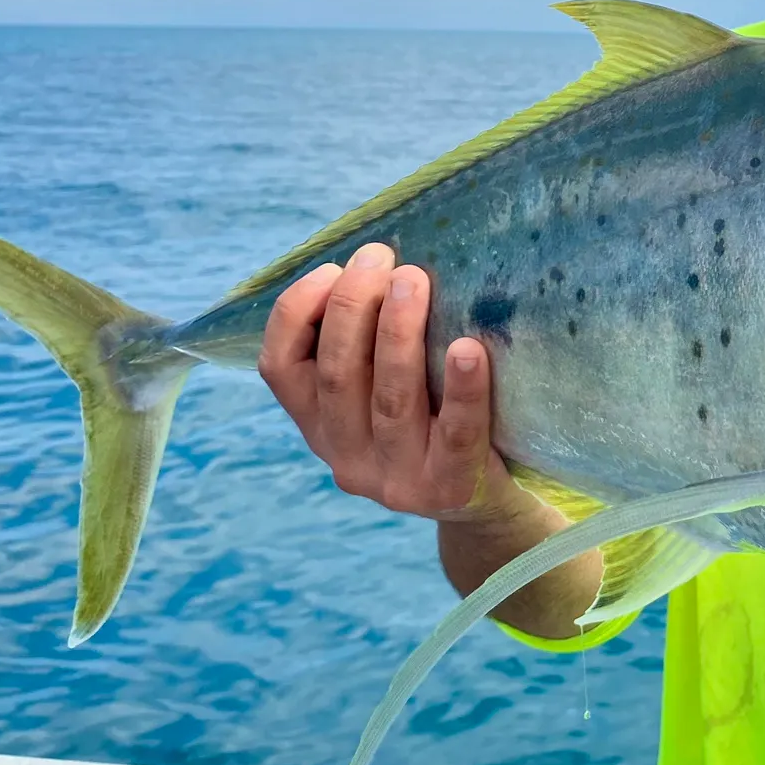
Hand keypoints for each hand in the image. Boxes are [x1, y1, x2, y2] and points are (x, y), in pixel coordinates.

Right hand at [258, 242, 538, 523]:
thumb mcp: (383, 392)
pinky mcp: (449, 488)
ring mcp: (396, 480)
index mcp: (319, 424)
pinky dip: (462, 389)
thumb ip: (367, 345)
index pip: (280, 368)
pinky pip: (456, 434)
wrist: (483, 506)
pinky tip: (469, 349)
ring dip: (397, 333)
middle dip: (352, 307)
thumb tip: (377, 261)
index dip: (296, 313)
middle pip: (337, 376)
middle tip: (380, 257)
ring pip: (390, 400)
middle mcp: (346, 455)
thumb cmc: (433, 422)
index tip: (330, 268)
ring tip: (413, 280)